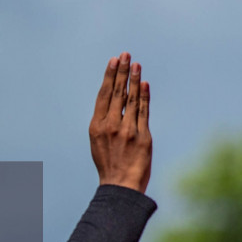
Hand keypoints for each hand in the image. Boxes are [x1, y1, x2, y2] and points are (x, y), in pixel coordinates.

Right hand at [88, 53, 151, 192]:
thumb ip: (106, 122)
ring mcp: (127, 131)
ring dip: (134, 79)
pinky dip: (144, 96)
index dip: (109, 76)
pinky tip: (144, 83)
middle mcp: (110, 126)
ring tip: (136, 63)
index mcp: (97, 127)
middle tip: (125, 54)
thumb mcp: (99, 142)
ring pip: (130, 99)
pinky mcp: (142, 137)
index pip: (104, 96)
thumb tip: (116, 101)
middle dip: (122, 72)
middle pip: (117, 93)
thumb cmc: (110, 164)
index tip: (114, 61)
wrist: (120, 186)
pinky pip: (143, 112)